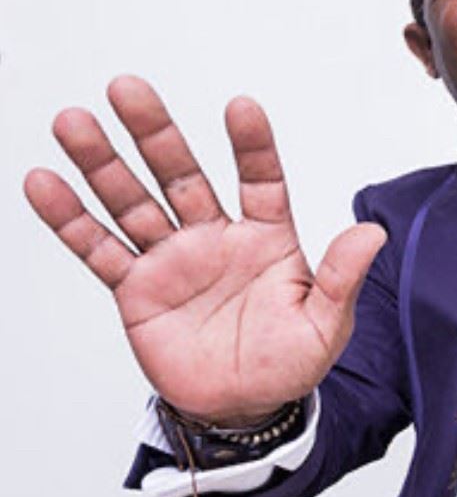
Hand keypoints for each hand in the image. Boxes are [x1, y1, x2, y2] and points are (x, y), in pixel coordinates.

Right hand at [24, 77, 385, 423]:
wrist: (243, 407)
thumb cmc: (289, 363)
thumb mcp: (325, 325)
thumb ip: (341, 278)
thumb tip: (373, 233)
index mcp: (266, 239)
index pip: (261, 181)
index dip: (251, 146)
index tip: (241, 107)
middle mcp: (216, 238)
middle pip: (182, 175)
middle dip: (155, 134)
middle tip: (128, 89)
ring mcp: (173, 259)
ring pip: (133, 202)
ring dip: (103, 163)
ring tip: (74, 122)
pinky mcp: (137, 288)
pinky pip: (100, 249)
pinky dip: (71, 219)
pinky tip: (44, 183)